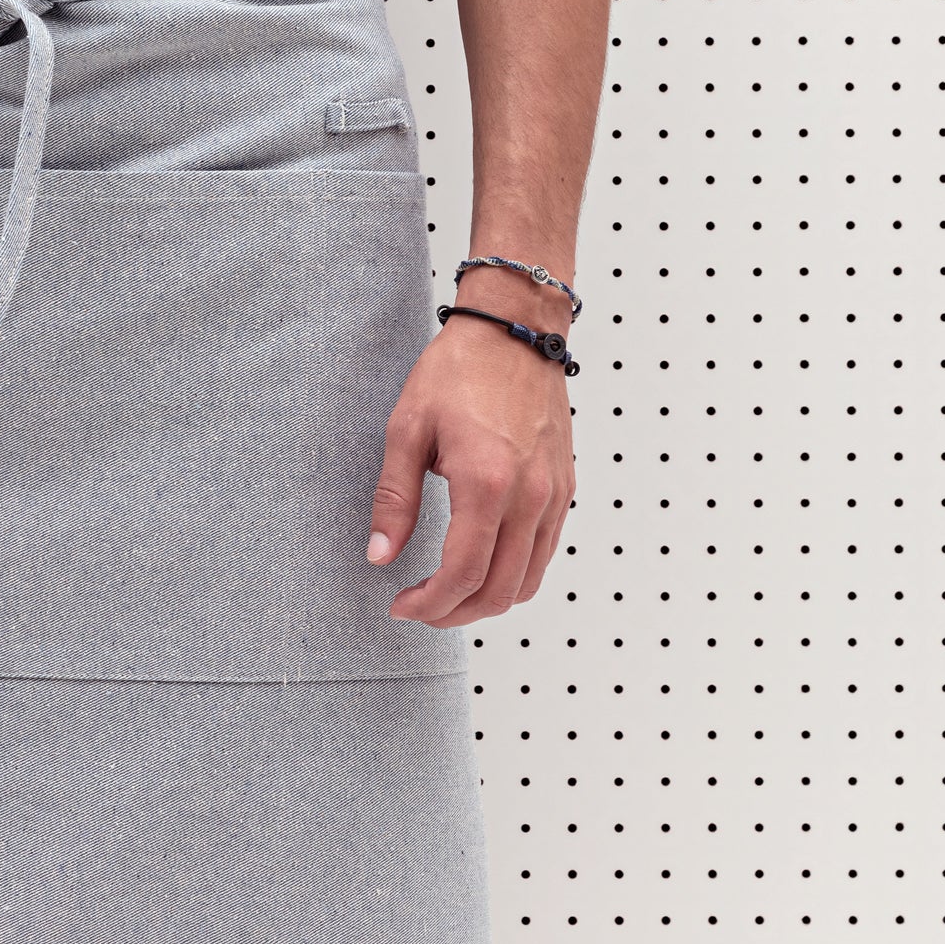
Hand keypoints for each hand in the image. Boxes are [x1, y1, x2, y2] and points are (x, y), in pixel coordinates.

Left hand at [364, 312, 575, 626]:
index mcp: (486, 482)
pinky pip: (544, 553)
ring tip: (448, 595)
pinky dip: (514, 575)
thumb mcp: (407, 428)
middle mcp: (530, 496)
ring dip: (486, 601)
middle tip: (420, 607)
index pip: (462, 573)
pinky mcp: (564, 488)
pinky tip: (482, 565)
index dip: (429, 603)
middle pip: (499, 590)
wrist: (514, 330)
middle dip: (455, 612)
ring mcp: (554, 495)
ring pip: (528, 581)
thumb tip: (380, 554)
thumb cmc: (458, 370)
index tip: (401, 605)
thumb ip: (394, 498)